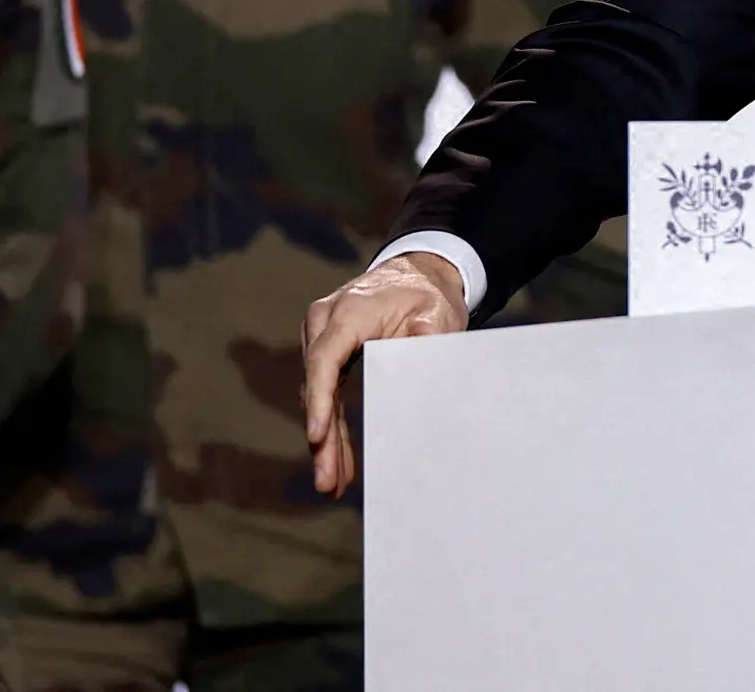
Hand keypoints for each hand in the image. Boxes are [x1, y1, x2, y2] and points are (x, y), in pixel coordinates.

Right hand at [301, 253, 467, 496]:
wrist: (418, 272)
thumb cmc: (428, 295)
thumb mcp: (437, 311)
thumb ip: (427, 332)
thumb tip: (416, 350)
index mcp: (349, 311)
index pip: (325, 360)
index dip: (320, 401)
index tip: (316, 435)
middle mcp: (325, 323)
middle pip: (317, 385)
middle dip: (322, 437)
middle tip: (327, 480)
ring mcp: (322, 337)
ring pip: (319, 395)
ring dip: (326, 440)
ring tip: (332, 483)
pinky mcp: (328, 352)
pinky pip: (327, 393)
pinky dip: (333, 426)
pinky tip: (337, 460)